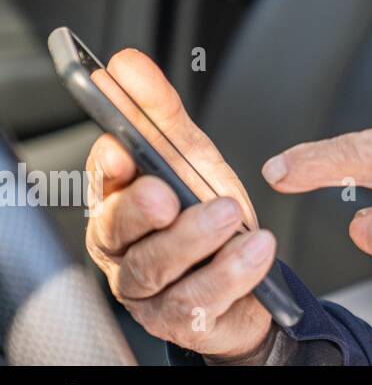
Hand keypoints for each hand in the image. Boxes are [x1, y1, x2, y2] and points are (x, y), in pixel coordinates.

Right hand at [84, 49, 275, 359]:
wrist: (247, 277)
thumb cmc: (206, 214)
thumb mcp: (191, 157)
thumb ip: (160, 113)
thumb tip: (127, 64)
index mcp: (118, 203)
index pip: (102, 181)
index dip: (108, 167)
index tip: (120, 148)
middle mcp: (124, 249)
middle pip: (117, 230)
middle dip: (140, 209)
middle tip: (168, 194)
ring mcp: (149, 290)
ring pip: (156, 268)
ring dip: (193, 240)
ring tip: (229, 217)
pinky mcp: (183, 320)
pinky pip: (199, 302)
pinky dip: (230, 273)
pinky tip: (256, 250)